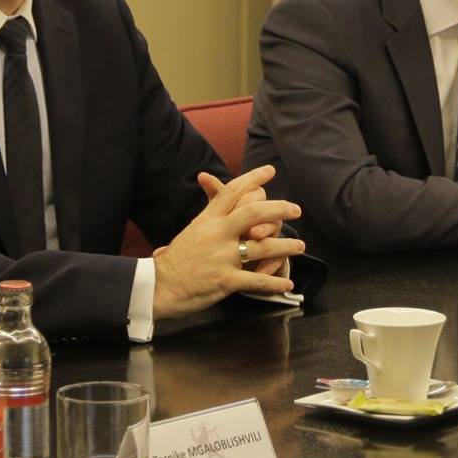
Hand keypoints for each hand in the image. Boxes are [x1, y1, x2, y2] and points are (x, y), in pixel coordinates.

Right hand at [153, 165, 302, 316]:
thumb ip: (208, 212)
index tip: (269, 171)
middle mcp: (217, 234)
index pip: (233, 191)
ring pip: (263, 247)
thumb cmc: (174, 260)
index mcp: (208, 219)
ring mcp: (222, 257)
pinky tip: (287, 284)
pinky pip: (257, 280)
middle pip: (254, 212)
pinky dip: (275, 282)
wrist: (157, 286)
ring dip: (286, 246)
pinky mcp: (225, 280)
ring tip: (299, 247)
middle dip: (280, 209)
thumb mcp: (192, 230)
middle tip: (296, 210)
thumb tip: (208, 186)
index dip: (253, 179)